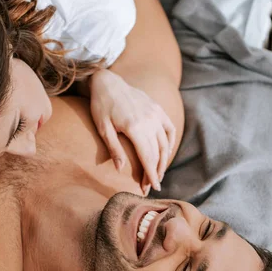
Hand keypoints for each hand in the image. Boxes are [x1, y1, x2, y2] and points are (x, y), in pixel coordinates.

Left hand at [89, 70, 175, 194]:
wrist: (109, 82)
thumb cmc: (101, 106)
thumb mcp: (103, 128)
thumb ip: (114, 149)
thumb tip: (120, 170)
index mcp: (134, 127)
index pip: (147, 157)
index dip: (151, 175)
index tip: (152, 188)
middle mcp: (149, 121)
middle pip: (157, 153)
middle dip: (156, 172)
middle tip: (152, 185)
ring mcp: (155, 114)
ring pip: (165, 143)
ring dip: (164, 161)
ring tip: (159, 173)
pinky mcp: (158, 109)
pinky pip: (169, 129)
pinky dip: (170, 143)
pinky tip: (166, 153)